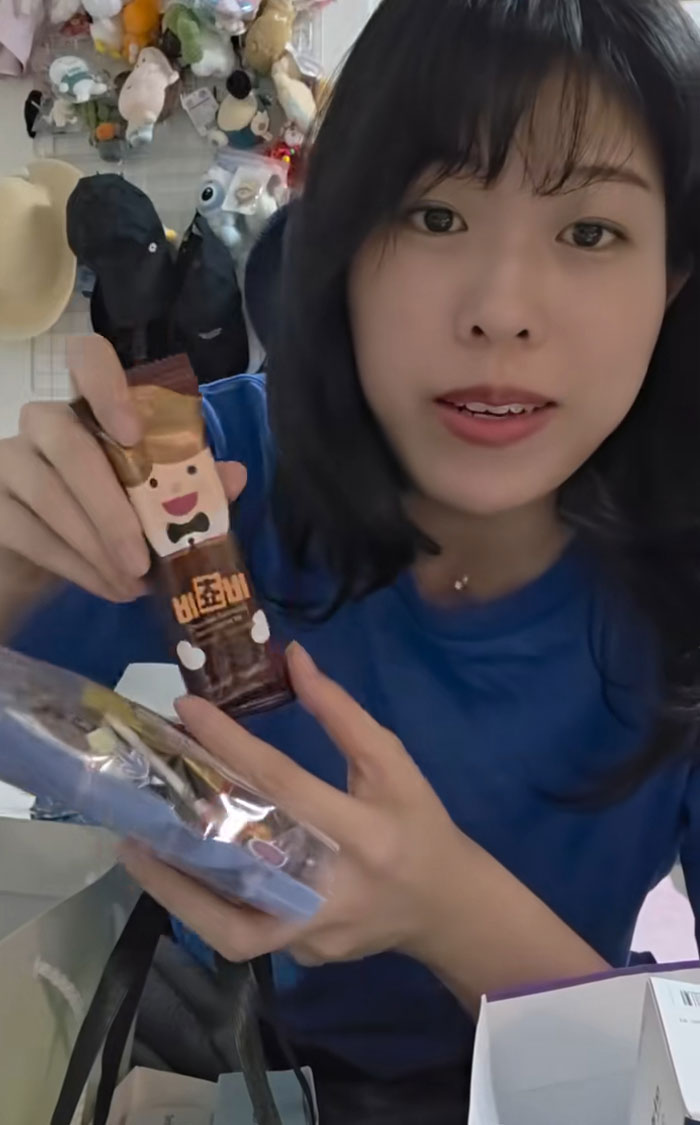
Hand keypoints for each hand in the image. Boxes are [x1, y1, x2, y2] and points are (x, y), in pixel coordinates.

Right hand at [0, 335, 245, 603]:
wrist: (45, 561)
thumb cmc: (108, 516)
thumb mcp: (154, 500)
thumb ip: (193, 483)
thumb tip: (236, 475)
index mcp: (91, 407)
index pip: (87, 358)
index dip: (108, 386)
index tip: (134, 433)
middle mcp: (44, 421)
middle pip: (70, 443)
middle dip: (112, 508)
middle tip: (142, 559)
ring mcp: (9, 460)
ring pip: (50, 494)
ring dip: (98, 546)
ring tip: (133, 583)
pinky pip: (32, 533)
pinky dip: (78, 566)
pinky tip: (109, 587)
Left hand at [122, 642, 462, 967]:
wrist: (445, 907)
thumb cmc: (420, 825)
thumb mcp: (393, 763)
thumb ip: (343, 714)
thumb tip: (295, 659)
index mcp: (363, 833)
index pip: (283, 783)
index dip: (230, 743)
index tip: (186, 711)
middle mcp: (335, 890)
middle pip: (245, 870)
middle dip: (182, 839)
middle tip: (137, 810)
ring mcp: (317, 933)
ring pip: (232, 927)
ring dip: (176, 892)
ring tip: (139, 852)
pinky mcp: (304, 956)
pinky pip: (246, 933)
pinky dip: (208, 907)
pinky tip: (182, 875)